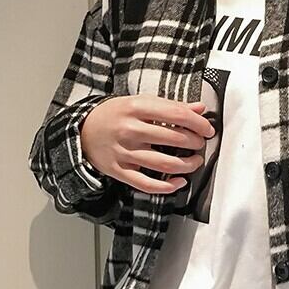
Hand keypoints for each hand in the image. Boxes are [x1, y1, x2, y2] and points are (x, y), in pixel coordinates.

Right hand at [79, 93, 215, 194]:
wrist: (82, 130)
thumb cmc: (115, 115)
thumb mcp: (140, 102)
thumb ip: (170, 106)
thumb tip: (199, 109)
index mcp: (137, 108)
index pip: (177, 115)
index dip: (199, 123)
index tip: (207, 129)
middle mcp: (130, 130)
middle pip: (175, 139)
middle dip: (195, 143)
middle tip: (199, 143)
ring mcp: (124, 152)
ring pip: (165, 164)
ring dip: (188, 165)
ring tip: (194, 161)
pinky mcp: (119, 171)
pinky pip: (147, 184)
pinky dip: (168, 187)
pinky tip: (179, 182)